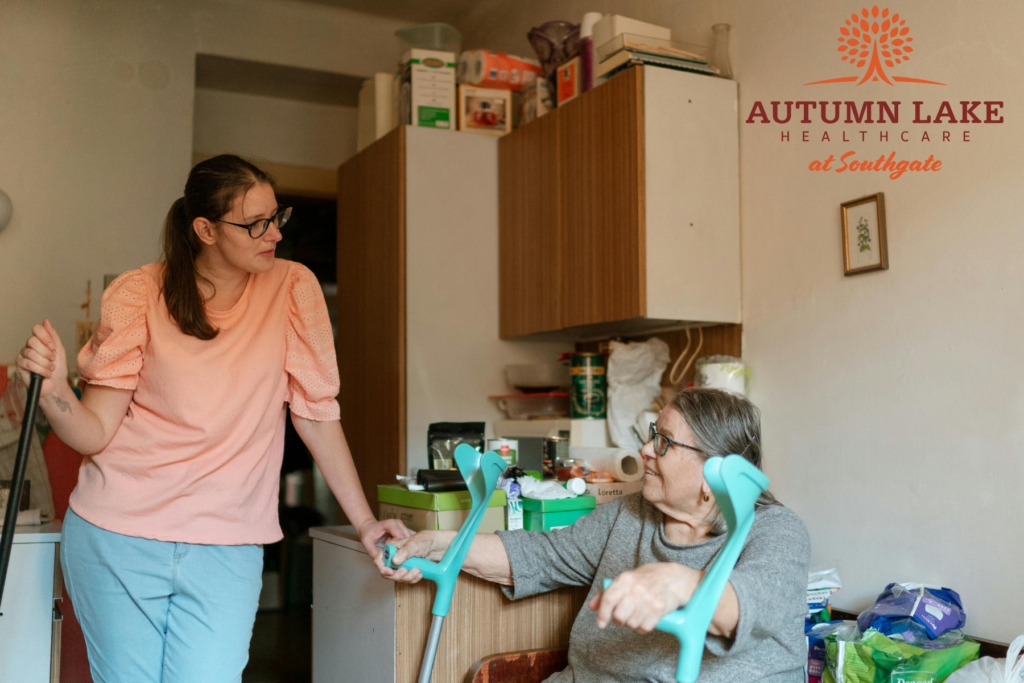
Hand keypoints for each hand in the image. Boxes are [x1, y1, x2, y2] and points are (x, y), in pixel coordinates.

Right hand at [15, 320, 67, 397]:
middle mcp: (29, 346)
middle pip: (32, 341)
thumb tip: (46, 321)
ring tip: (50, 369)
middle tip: (52, 360)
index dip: (45, 337)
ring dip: (45, 363)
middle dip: (46, 352)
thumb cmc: (58, 369)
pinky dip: (41, 370)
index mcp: (39, 341)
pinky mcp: (20, 365)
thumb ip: (53, 336)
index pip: (36, 329)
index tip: (52, 347)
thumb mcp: (59, 351)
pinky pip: (28, 363)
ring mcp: (23, 355)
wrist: (56, 385)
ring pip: (31, 353)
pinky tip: (45, 374)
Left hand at [357, 517, 412, 557]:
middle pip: (407, 537)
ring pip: (410, 538)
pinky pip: (410, 538)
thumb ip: (372, 551)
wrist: (368, 526)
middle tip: (396, 556)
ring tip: (398, 554)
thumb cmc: (368, 532)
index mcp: (391, 524)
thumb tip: (381, 562)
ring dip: (406, 547)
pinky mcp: (404, 530)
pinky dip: (407, 545)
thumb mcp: (366, 542)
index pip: (400, 536)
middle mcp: (398, 523)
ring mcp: (402, 526)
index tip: (392, 554)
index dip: (398, 546)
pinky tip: (402, 551)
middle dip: (403, 548)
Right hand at [373, 530, 451, 583]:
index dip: (382, 567)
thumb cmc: (426, 540)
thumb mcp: (414, 544)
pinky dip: (413, 579)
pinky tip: (420, 573)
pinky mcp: (410, 571)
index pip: (379, 559)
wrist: (439, 546)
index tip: (390, 572)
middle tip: (405, 572)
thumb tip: (394, 561)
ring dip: (407, 577)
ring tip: (417, 571)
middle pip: (387, 572)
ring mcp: (403, 565)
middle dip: (397, 575)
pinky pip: (407, 580)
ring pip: (398, 578)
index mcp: (393, 548)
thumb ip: (404, 552)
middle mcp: (395, 557)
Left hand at [589, 563, 703, 632]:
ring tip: (637, 615)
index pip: (608, 599)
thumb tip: (592, 606)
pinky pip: (645, 628)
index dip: (602, 614)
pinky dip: (643, 627)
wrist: (675, 578)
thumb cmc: (648, 579)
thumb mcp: (626, 579)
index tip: (601, 624)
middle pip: (619, 616)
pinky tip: (645, 619)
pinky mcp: (660, 609)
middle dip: (619, 620)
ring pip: (632, 624)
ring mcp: (649, 599)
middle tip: (622, 618)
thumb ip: (607, 592)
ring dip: (632, 623)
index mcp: (625, 579)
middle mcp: (636, 588)